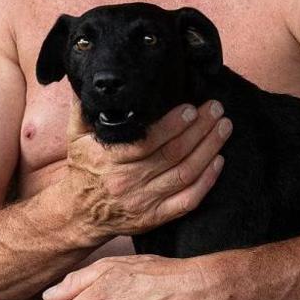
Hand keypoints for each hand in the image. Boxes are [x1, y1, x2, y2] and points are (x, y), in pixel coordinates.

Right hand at [60, 100, 230, 240]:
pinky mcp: (156, 217)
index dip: (172, 125)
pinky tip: (219, 161)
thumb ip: (83, 110)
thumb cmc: (83, 170)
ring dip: (209, 150)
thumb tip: (87, 82)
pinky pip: (187, 201)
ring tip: (223, 128)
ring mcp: (144, 202)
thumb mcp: (75, 138)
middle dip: (200, 130)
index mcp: (109, 160)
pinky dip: (206, 182)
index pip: (146, 142)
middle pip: (172, 154)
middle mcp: (128, 181)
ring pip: (185, 174)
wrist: (78, 215)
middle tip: (216, 110)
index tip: (191, 108)